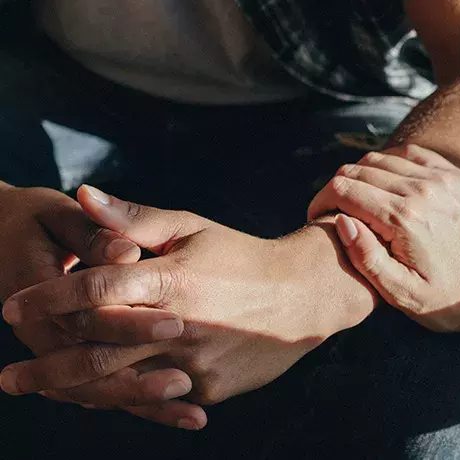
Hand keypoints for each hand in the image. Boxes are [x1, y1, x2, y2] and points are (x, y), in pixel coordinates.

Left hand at [1, 185, 375, 406]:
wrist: (301, 294)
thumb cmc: (241, 255)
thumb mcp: (192, 228)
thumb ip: (134, 218)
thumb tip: (84, 193)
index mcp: (173, 279)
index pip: (97, 289)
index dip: (49, 297)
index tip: (12, 305)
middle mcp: (180, 326)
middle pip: (98, 352)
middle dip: (47, 367)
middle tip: (9, 376)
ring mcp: (195, 364)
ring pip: (121, 385)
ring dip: (73, 391)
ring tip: (40, 390)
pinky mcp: (208, 389)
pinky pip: (155, 396)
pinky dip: (123, 395)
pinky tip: (97, 395)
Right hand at [308, 145, 459, 333]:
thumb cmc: (445, 298)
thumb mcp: (400, 293)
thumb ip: (365, 257)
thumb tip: (342, 221)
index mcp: (402, 219)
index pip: (343, 190)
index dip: (321, 200)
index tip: (317, 217)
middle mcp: (419, 190)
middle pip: (357, 170)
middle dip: (336, 188)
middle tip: (333, 210)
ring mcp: (438, 178)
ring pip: (378, 158)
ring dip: (359, 176)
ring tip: (357, 200)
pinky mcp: (451, 175)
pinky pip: (407, 154)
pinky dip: (387, 163)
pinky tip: (384, 184)